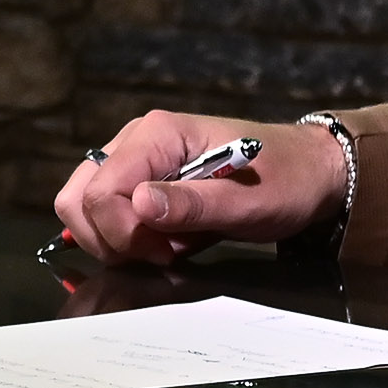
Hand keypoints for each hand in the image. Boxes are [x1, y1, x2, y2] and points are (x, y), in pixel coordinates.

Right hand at [51, 113, 341, 265]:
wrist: (309, 172)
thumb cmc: (284, 181)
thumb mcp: (246, 201)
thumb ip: (192, 204)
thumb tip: (137, 206)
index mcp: (157, 134)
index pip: (100, 192)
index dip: (124, 234)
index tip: (167, 252)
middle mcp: (135, 139)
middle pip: (78, 197)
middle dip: (110, 239)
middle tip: (160, 253)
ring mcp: (134, 158)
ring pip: (84, 205)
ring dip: (116, 240)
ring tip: (164, 247)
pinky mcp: (139, 178)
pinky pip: (105, 211)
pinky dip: (126, 237)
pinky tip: (165, 241)